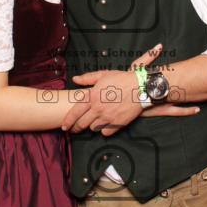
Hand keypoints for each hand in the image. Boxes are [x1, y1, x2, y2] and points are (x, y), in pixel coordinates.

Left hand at [62, 44, 194, 136]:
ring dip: (91, 126)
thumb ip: (87, 78)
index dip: (68, 121)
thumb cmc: (122, 79)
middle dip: (76, 128)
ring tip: (93, 123)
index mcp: (92, 96)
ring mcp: (108, 117)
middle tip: (75, 129)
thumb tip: (75, 79)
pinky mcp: (117, 124)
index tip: (64, 126)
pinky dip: (104, 130)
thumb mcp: (104, 75)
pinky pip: (106, 132)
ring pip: (93, 128)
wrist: (141, 87)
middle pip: (82, 124)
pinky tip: (105, 124)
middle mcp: (98, 108)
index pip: (74, 112)